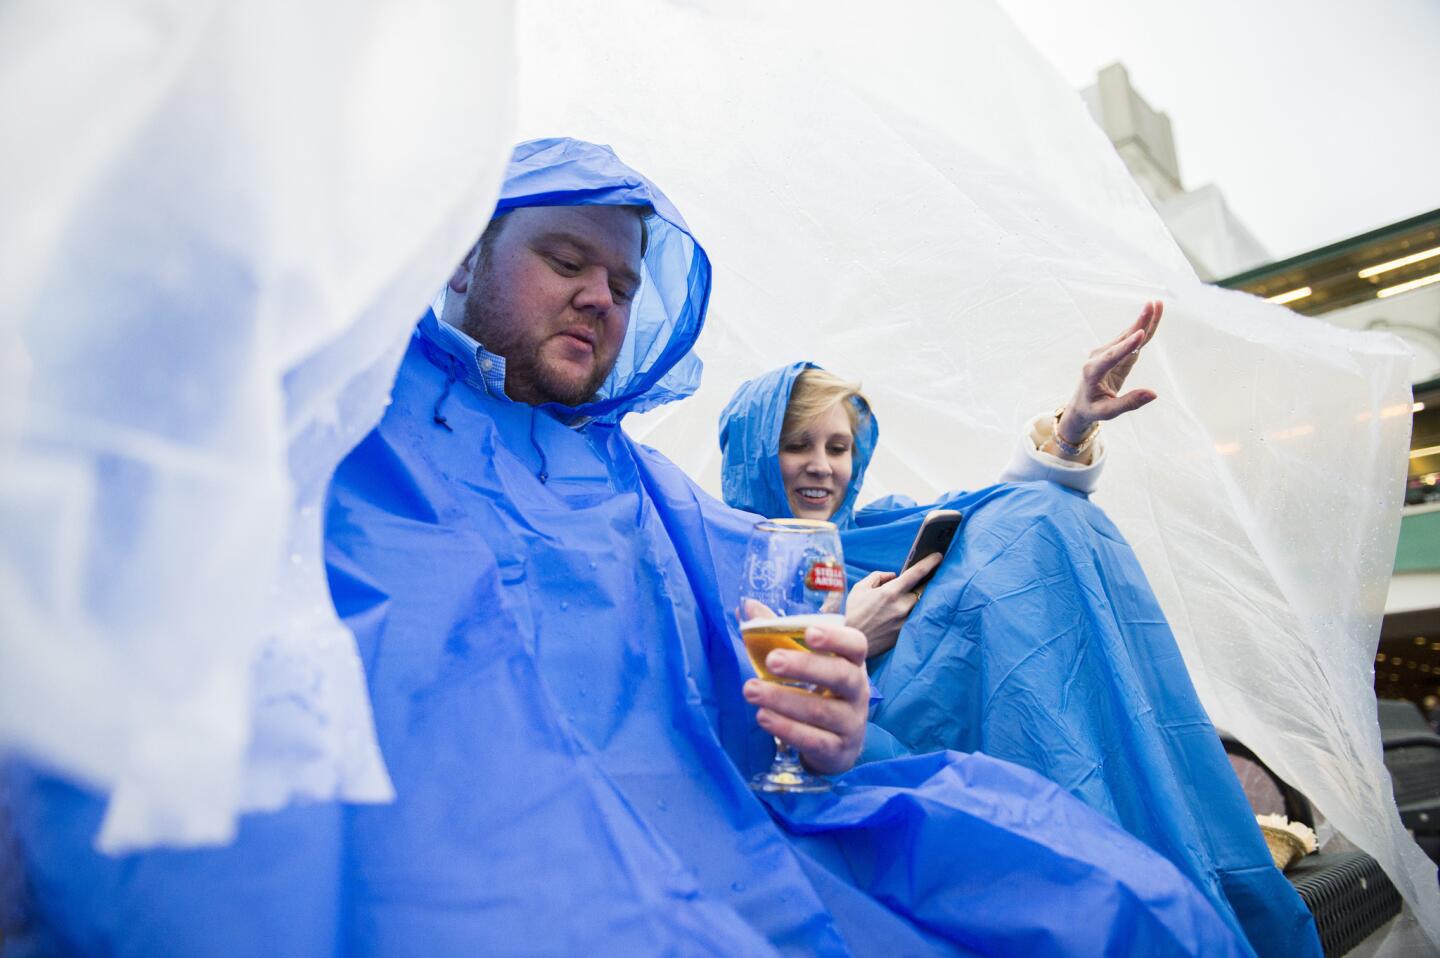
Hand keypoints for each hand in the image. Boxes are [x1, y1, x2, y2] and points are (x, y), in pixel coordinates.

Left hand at [742, 621, 868, 775]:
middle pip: (840, 676)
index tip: (810, 633)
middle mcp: (858, 691)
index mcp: (852, 662)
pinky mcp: (838, 751)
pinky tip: (763, 717)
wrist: (836, 744)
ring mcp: (851, 723)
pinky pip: (814, 740)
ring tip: (751, 690)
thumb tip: (748, 606)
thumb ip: (779, 633)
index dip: (835, 638)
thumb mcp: (805, 661)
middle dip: (804, 666)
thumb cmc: (818, 690)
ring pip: (821, 711)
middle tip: (771, 661)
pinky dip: (787, 728)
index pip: (855, 645)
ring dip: (783, 699)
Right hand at [844, 552, 942, 657]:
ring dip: (921, 596)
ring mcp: (906, 621)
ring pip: (921, 604)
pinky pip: (915, 617)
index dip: (930, 562)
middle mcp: (902, 606)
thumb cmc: (852, 613)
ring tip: (920, 590)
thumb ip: (877, 577)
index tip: (939, 555)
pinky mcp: (906, 633)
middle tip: (934, 572)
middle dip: (929, 580)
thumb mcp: (860, 589)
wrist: (851, 641)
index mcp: (890, 592)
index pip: (916, 573)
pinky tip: (910, 608)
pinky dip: (915, 610)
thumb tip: (893, 575)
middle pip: (924, 589)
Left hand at [1052, 300, 1162, 458]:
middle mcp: (1098, 357)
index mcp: (1092, 372)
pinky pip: (1131, 340)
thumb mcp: (1108, 412)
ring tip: (1156, 304)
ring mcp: (1106, 352)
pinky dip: (1144, 327)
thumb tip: (1153, 394)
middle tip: (1152, 305)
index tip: (1140, 334)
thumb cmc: (1092, 409)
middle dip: (1138, 322)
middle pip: (1122, 339)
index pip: (1111, 357)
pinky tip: (1153, 314)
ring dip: (1143, 320)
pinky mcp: (1114, 352)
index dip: (1126, 346)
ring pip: (1128, 335)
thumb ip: (1129, 403)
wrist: (1081, 403)